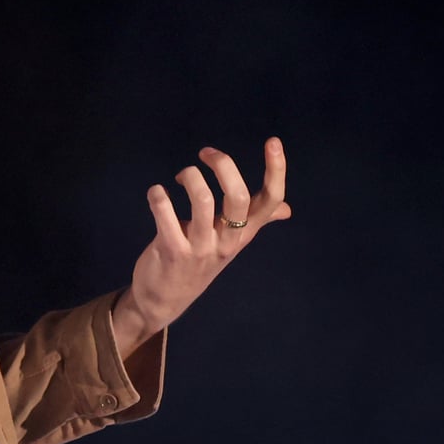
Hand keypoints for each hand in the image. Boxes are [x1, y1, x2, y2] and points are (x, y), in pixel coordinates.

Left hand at [113, 137, 291, 352]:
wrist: (164, 301)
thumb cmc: (198, 263)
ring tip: (182, 176)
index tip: (273, 142)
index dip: (276, 170)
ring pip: (204, 202)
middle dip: (224, 165)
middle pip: (239, 197)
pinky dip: (159, 197)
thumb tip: (286, 209)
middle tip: (206, 153)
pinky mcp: (172, 252)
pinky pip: (166, 217)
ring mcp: (201, 248)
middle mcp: (228, 240)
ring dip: (191, 177)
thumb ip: (256, 223)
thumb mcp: (231, 244)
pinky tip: (157, 193)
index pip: (270, 201)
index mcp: (244, 233)